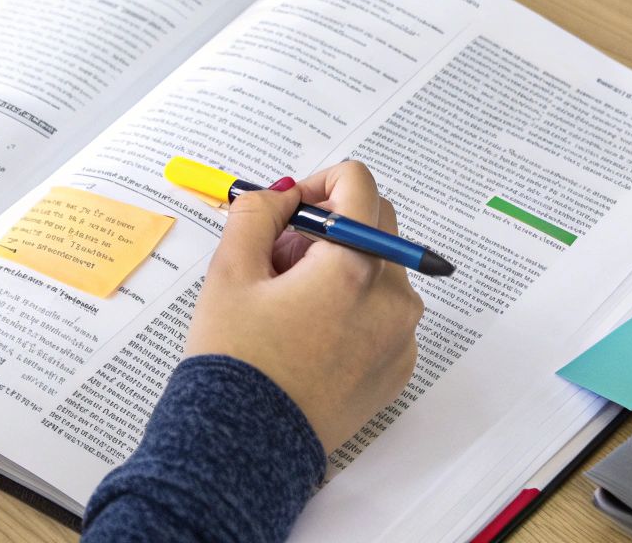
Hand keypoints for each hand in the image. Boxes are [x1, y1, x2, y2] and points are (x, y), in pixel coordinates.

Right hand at [185, 161, 423, 451]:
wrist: (246, 447)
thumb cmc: (236, 362)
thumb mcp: (230, 272)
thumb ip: (257, 213)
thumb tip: (281, 194)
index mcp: (355, 267)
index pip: (359, 184)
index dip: (319, 184)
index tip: (290, 209)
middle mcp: (393, 298)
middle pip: (374, 226)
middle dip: (328, 228)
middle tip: (278, 261)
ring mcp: (401, 337)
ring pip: (379, 271)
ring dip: (338, 270)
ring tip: (286, 306)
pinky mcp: (398, 369)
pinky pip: (383, 315)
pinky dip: (352, 310)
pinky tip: (307, 338)